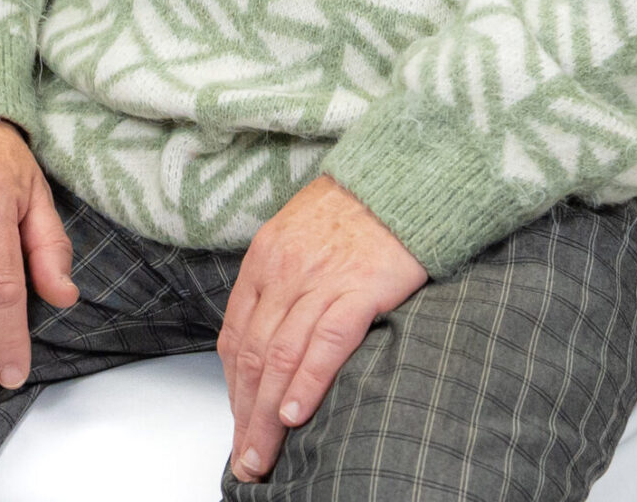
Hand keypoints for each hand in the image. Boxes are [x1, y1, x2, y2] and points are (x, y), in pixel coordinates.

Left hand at [219, 175, 426, 481]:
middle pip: (254, 356)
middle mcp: (284, 270)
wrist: (403, 176)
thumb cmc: (355, 206)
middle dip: (244, 417)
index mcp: (264, 257)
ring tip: (263, 455)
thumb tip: (267, 336)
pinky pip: (326, 342)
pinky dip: (307, 382)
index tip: (238, 424)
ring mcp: (321, 279)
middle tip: (245, 460)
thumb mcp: (298, 231)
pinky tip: (297, 414)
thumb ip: (278, 280)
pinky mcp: (360, 287)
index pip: (236, 337)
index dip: (233, 390)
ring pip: (282, 358)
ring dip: (267, 416)